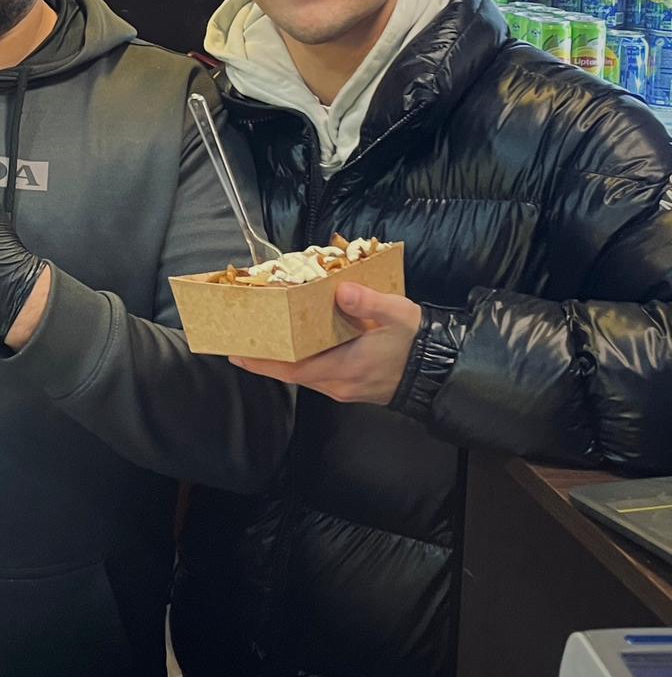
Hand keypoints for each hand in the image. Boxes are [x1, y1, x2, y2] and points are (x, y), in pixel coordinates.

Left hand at [230, 282, 422, 404]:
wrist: (440, 369)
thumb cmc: (416, 341)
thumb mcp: (398, 315)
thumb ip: (370, 303)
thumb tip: (341, 290)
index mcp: (344, 369)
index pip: (293, 369)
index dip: (263, 361)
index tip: (236, 352)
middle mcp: (338, 384)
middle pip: (291, 372)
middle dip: (263, 357)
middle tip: (238, 338)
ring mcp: (343, 386)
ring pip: (302, 373)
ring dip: (280, 357)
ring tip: (258, 336)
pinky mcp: (349, 383)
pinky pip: (315, 372)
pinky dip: (298, 358)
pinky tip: (291, 341)